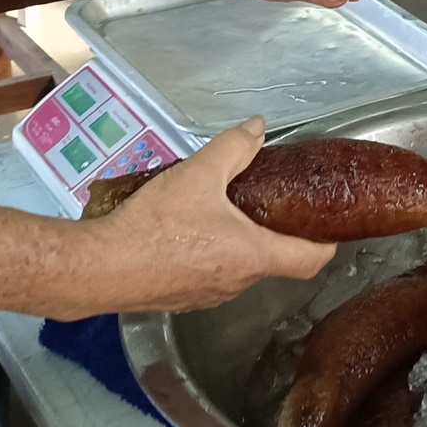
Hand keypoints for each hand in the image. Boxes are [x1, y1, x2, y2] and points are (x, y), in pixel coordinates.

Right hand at [72, 118, 335, 314]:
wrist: (99, 268)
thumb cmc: (155, 226)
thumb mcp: (199, 174)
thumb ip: (234, 148)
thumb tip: (258, 127)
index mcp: (254, 256)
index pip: (312, 260)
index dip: (327, 243)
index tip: (327, 224)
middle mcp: (238, 282)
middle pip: (275, 261)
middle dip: (276, 233)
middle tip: (271, 203)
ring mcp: (209, 296)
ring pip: (240, 268)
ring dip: (240, 243)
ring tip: (225, 210)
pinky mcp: (182, 300)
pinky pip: (209, 275)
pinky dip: (209, 254)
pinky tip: (188, 230)